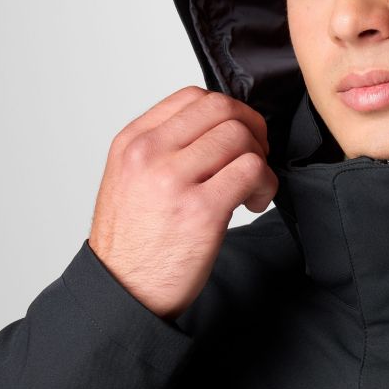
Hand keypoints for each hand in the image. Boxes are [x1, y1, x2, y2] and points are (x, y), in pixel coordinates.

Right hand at [88, 86, 278, 319]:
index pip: (193, 97)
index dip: (228, 112)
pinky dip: (266, 183)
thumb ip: (167, 146)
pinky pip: (252, 170)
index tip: (237, 135)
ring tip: (251, 187)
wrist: (122, 292)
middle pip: (222, 109)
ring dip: (260, 160)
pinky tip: (253, 201)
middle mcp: (150, 154)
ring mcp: (174, 180)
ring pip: (240, 137)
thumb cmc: (135, 239)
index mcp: (133, 142)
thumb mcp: (132, 177)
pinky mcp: (201, 210)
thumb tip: (221, 126)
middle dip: (251, 128)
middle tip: (254, 156)